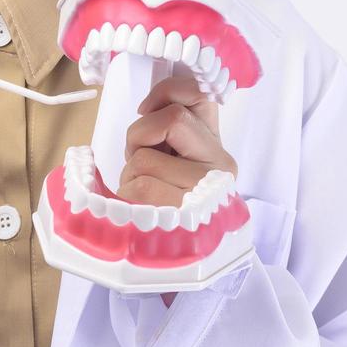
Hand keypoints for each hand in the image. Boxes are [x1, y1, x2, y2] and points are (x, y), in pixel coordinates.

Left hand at [116, 75, 238, 207]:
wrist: (185, 254)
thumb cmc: (169, 199)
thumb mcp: (173, 157)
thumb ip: (168, 128)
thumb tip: (146, 108)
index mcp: (216, 144)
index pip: (198, 94)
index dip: (166, 92)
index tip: (144, 110)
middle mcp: (220, 165)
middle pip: (171, 120)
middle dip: (139, 138)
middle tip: (139, 160)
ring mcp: (207, 190)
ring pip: (146, 158)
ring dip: (130, 175)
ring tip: (142, 191)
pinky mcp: (187, 214)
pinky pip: (139, 187)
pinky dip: (126, 195)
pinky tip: (139, 208)